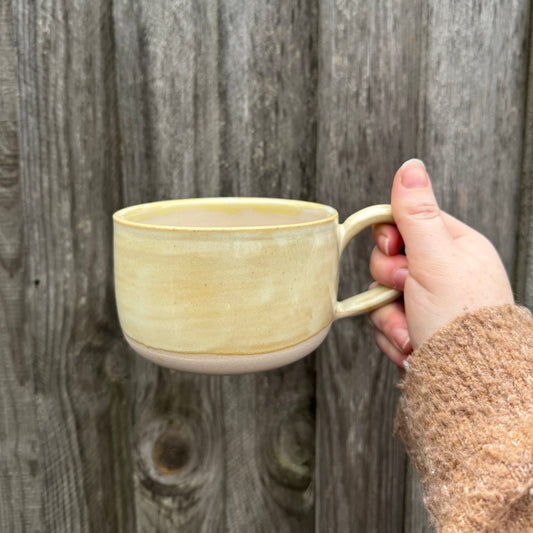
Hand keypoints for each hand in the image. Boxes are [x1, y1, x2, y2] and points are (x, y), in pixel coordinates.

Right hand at [369, 159, 513, 366]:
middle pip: (387, 261)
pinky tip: (411, 345)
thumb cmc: (460, 317)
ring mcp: (428, 301)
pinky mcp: (416, 326)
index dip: (389, 238)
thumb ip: (416, 213)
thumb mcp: (435, 258)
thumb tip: (410, 166)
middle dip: (388, 282)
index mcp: (455, 246)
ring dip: (389, 316)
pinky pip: (385, 321)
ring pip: (381, 295)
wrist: (469, 382)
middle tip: (406, 291)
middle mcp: (442, 272)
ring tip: (411, 331)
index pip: (404, 223)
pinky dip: (393, 334)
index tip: (394, 252)